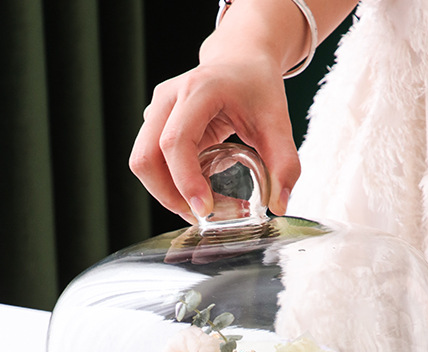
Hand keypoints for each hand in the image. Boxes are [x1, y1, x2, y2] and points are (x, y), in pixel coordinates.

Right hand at [129, 57, 300, 222]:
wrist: (241, 59)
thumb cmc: (257, 86)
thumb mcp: (278, 123)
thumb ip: (284, 164)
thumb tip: (279, 205)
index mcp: (199, 91)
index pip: (175, 142)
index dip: (184, 181)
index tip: (203, 210)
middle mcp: (169, 98)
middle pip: (145, 158)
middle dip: (168, 196)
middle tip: (200, 215)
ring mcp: (156, 110)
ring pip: (143, 163)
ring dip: (166, 193)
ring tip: (200, 206)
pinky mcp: (155, 123)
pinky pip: (151, 161)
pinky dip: (169, 183)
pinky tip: (197, 188)